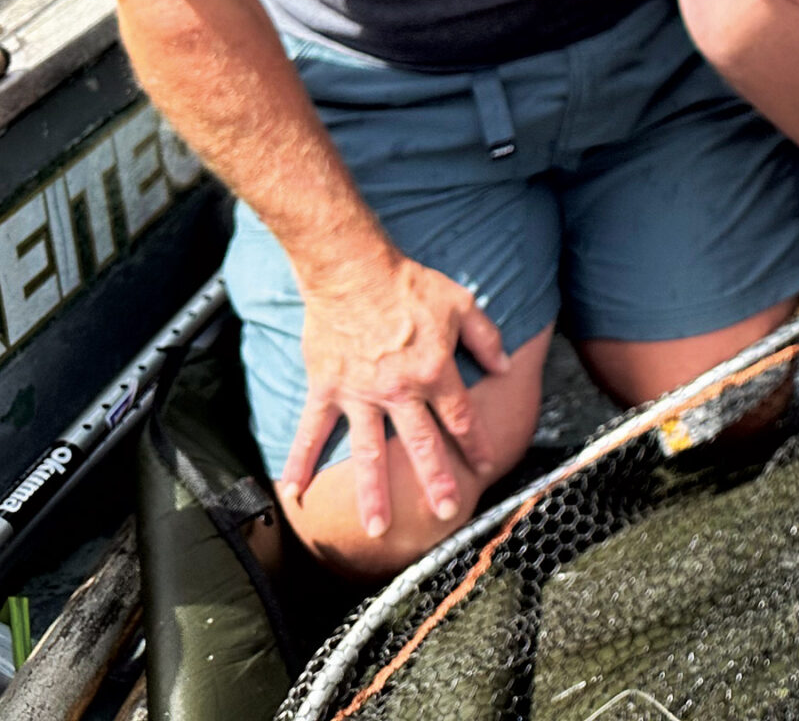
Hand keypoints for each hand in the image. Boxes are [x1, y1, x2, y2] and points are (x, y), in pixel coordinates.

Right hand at [279, 251, 507, 538]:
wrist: (353, 270)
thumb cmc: (408, 283)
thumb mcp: (461, 303)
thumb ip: (486, 337)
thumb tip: (504, 365)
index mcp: (434, 371)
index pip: (461, 416)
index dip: (475, 443)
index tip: (486, 466)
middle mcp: (399, 390)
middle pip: (421, 444)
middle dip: (435, 481)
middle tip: (445, 513)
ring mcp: (360, 393)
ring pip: (368, 451)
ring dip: (372, 492)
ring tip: (376, 529)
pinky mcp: (327, 388)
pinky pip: (312, 431)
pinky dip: (301, 462)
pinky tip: (294, 494)